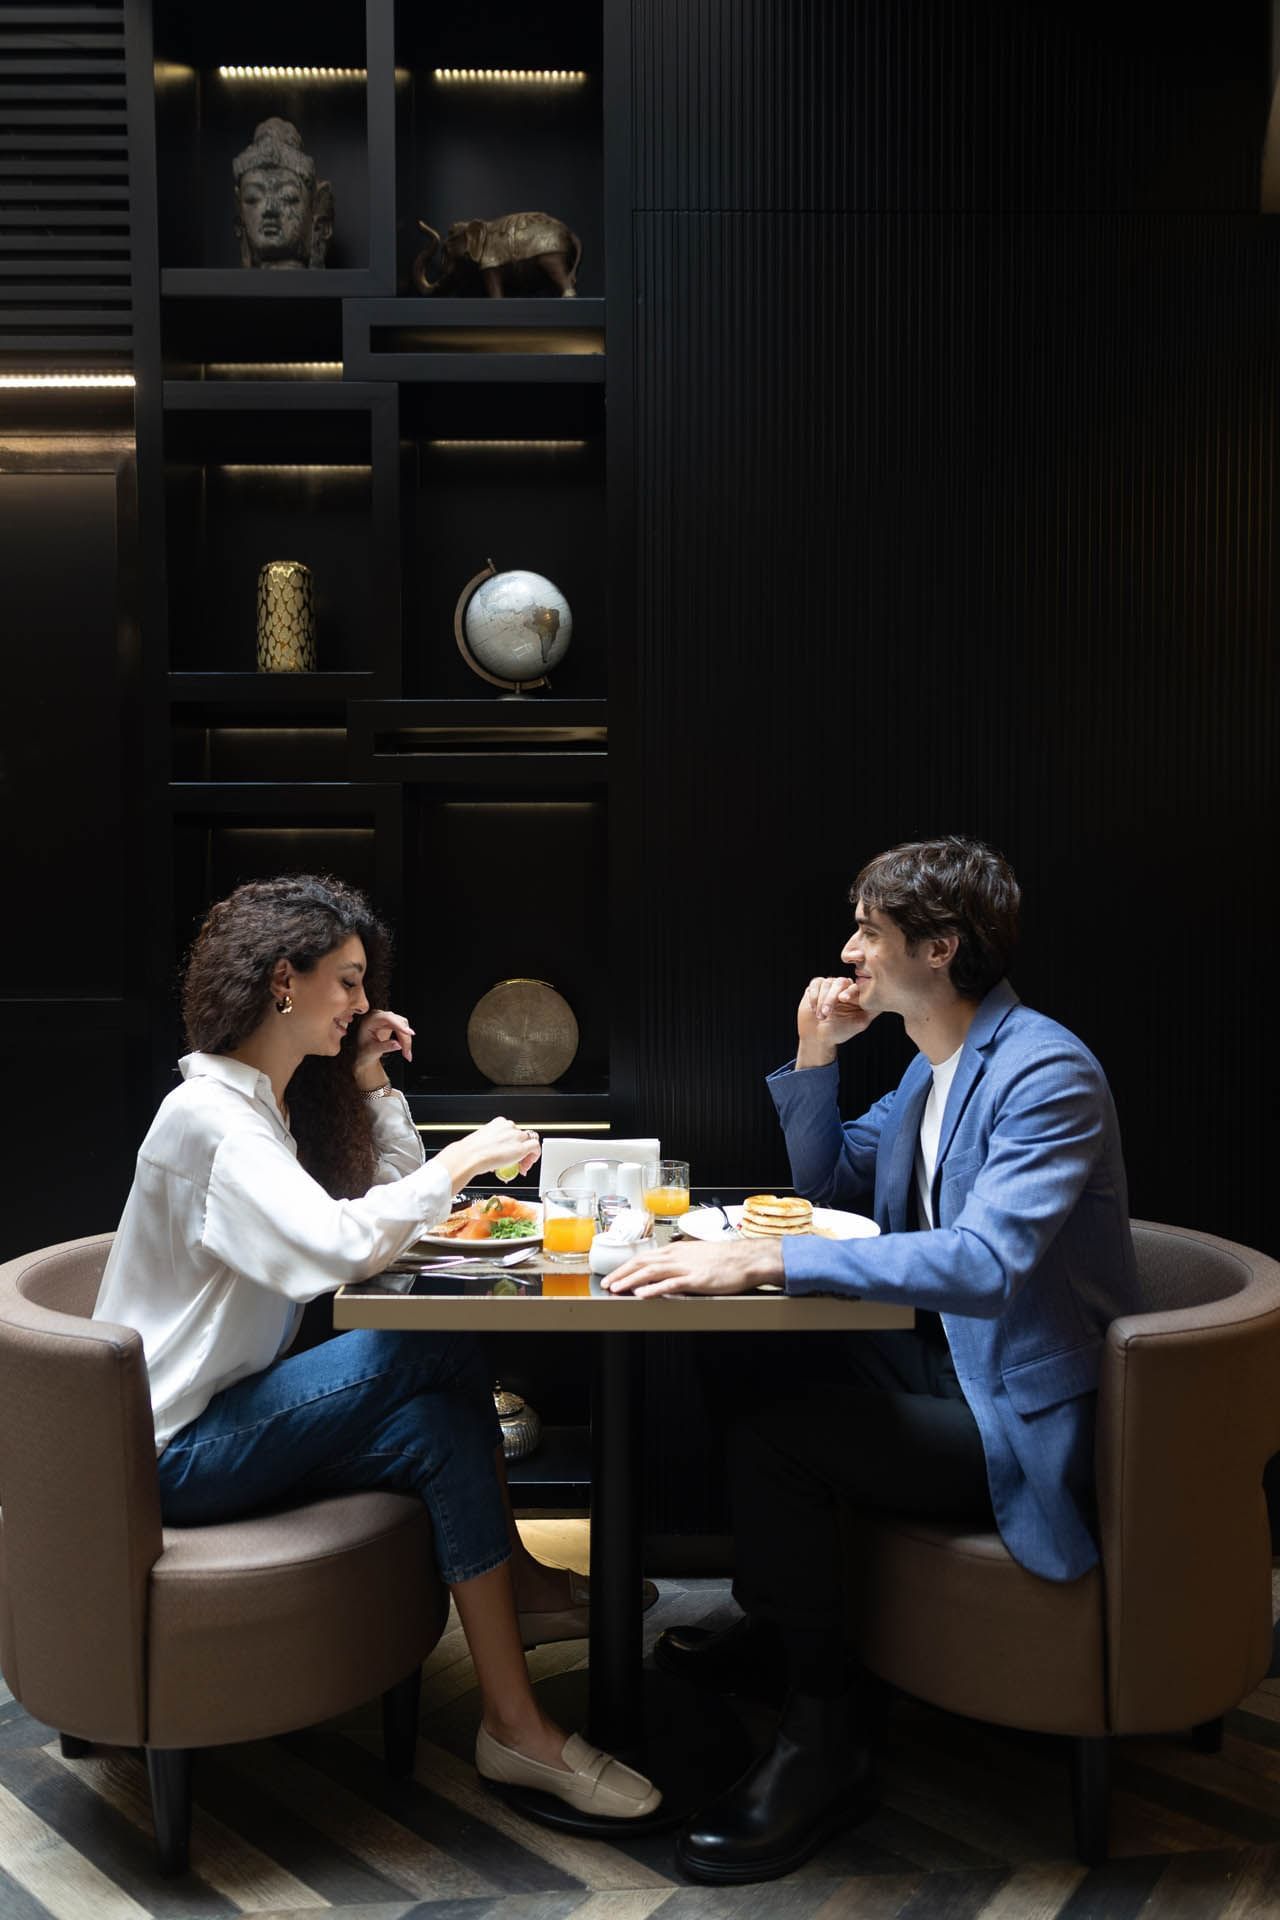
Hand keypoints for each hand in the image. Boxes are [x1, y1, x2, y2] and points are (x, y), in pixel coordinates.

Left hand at [354, 1009, 414, 1085]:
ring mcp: (385, 1018)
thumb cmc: (364, 1051)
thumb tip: (398, 1045)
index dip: (399, 1025)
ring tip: (406, 1054)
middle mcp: (378, 1016)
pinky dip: (405, 1038)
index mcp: (369, 1020)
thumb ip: (384, 1047)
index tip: (409, 1033)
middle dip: (404, 1038)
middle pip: (398, 1022)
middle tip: (407, 1054)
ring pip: (403, 1025)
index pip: (387, 1018)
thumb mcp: (372, 1051)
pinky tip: (405, 1048)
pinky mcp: (391, 1022)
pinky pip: (403, 1027)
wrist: (364, 1052)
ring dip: (406, 1039)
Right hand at [437, 1116, 541, 1189]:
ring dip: (527, 1154)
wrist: (469, 1156)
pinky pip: (535, 1148)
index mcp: (498, 1123)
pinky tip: (527, 1165)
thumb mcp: (482, 1141)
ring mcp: (516, 1136)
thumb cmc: (470, 1151)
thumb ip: (492, 1144)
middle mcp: (508, 1126)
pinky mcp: (521, 1147)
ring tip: (520, 1166)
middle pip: (522, 1136)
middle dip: (520, 1150)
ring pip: (529, 1141)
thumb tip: (497, 1154)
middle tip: (516, 1162)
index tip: (510, 1153)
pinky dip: (535, 1156)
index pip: (512, 1131)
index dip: (513, 1143)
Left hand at [602, 1237, 781, 1297]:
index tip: (613, 1275)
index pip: (644, 1257)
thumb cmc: (724, 1258)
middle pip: (642, 1263)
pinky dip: (654, 1289)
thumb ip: (679, 1261)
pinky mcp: (695, 1280)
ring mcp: (685, 1267)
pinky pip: (670, 1284)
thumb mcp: (696, 1254)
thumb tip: (665, 1267)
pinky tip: (642, 1294)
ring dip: (631, 1281)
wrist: (746, 1259)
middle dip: (621, 1274)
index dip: (626, 1267)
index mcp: (676, 1250)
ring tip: (617, 1289)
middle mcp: (677, 1256)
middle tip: (606, 1284)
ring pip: (651, 1272)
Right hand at [795, 975, 872, 1066]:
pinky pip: (815, 984)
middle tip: (827, 1014)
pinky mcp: (816, 986)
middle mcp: (844, 987)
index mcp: (856, 994)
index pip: (855, 987)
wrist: (818, 1037)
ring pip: (826, 984)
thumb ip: (872, 1011)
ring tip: (820, 1016)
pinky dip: (814, 996)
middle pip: (839, 983)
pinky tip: (814, 1009)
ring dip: (821, 1001)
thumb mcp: (859, 1023)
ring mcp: (830, 985)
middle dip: (831, 998)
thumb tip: (885, 1000)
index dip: (849, 992)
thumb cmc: (840, 1031)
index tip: (843, 999)